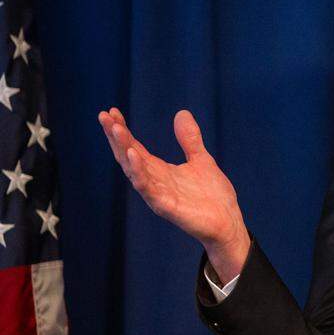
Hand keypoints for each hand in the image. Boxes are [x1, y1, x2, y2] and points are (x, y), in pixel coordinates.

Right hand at [98, 108, 249, 281]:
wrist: (228, 223)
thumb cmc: (213, 197)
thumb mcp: (201, 160)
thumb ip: (189, 140)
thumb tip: (181, 113)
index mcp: (159, 171)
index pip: (134, 147)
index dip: (122, 131)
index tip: (111, 111)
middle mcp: (154, 182)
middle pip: (128, 156)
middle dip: (116, 137)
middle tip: (104, 116)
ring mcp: (157, 195)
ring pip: (134, 170)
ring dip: (124, 149)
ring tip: (116, 130)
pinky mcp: (166, 206)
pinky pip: (148, 189)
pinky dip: (139, 172)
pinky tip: (133, 155)